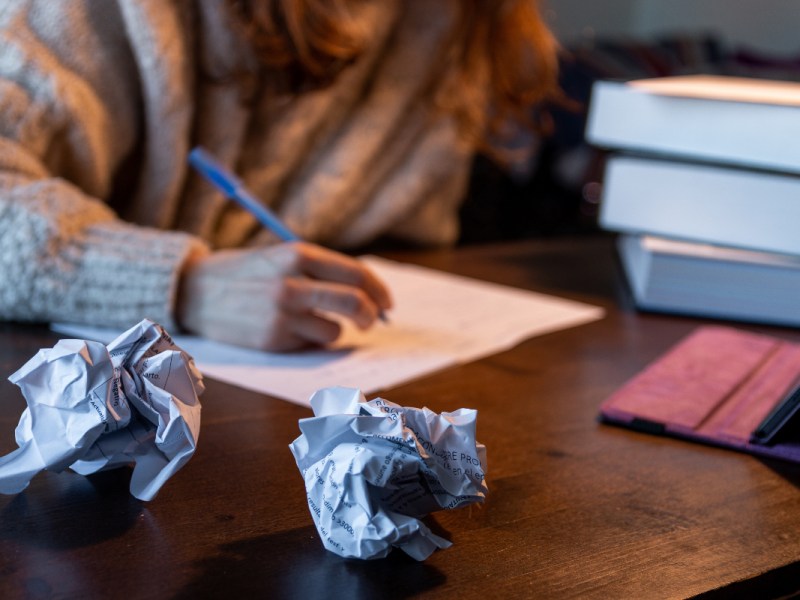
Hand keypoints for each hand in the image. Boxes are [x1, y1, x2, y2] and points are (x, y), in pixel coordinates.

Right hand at [176, 242, 391, 350]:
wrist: (194, 291)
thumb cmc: (245, 273)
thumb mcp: (281, 257)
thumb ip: (320, 271)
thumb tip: (367, 293)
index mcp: (298, 254)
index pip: (356, 273)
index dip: (379, 290)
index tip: (388, 303)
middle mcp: (292, 282)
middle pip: (355, 303)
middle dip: (372, 315)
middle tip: (373, 321)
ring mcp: (282, 313)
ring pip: (335, 330)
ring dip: (332, 329)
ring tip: (308, 320)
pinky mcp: (273, 339)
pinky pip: (311, 345)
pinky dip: (310, 341)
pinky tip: (288, 330)